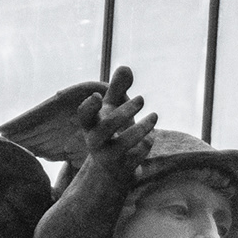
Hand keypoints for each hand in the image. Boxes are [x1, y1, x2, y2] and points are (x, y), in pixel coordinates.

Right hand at [75, 66, 155, 184]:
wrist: (112, 168)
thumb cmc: (111, 131)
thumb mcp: (111, 109)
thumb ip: (117, 88)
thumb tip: (126, 68)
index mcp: (89, 125)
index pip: (83, 115)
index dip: (88, 107)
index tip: (97, 96)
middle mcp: (95, 141)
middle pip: (108, 126)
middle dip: (126, 110)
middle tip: (141, 98)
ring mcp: (108, 157)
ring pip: (125, 143)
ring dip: (143, 127)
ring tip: (154, 115)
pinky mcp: (122, 169)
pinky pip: (137, 156)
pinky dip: (147, 143)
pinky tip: (151, 136)